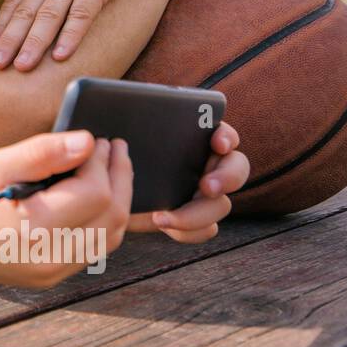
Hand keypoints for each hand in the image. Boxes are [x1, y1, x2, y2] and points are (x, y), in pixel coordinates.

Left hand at [0, 0, 152, 70]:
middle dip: (8, 41)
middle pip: (25, 13)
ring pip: (48, 15)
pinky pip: (82, 13)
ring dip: (33, 43)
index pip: (13, 4)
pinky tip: (61, 55)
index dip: (0, 29)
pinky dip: (70, 35)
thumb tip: (25, 6)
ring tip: (22, 67)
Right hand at [0, 130, 132, 287]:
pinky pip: (92, 249)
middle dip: (119, 178)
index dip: (101, 163)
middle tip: (114, 146)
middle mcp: (49, 260)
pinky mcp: (49, 276)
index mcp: (35, 232)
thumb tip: (88, 142)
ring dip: (117, 200)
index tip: (96, 138)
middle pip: (112, 219)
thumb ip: (43, 153)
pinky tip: (95, 194)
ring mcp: (50, 273)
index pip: (95, 195)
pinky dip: (102, 220)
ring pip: (110, 238)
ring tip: (111, 167)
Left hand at [126, 121, 247, 242]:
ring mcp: (204, 194)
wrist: (109, 195)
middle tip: (207, 186)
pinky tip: (163, 223)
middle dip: (227, 177)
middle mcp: (208, 166)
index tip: (218, 143)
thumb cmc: (117, 160)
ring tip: (163, 216)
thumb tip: (129, 115)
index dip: (226, 137)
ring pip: (221, 205)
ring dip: (199, 213)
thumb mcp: (122, 142)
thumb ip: (131, 126)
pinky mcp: (195, 219)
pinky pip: (206, 229)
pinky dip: (188, 231)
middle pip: (237, 168)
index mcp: (197, 140)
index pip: (225, 134)